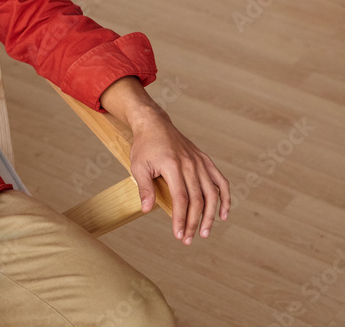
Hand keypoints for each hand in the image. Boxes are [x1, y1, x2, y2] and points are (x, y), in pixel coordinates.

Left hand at [101, 77, 230, 244]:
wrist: (155, 125)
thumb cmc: (144, 147)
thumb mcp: (138, 166)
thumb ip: (144, 188)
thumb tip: (147, 210)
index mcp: (173, 166)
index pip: (181, 198)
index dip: (181, 218)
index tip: (178, 234)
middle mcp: (190, 164)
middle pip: (197, 199)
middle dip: (193, 222)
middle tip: (188, 239)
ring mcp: (200, 162)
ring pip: (211, 193)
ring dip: (210, 216)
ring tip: (205, 233)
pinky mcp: (205, 161)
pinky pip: (220, 181)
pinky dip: (225, 198)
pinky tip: (223, 214)